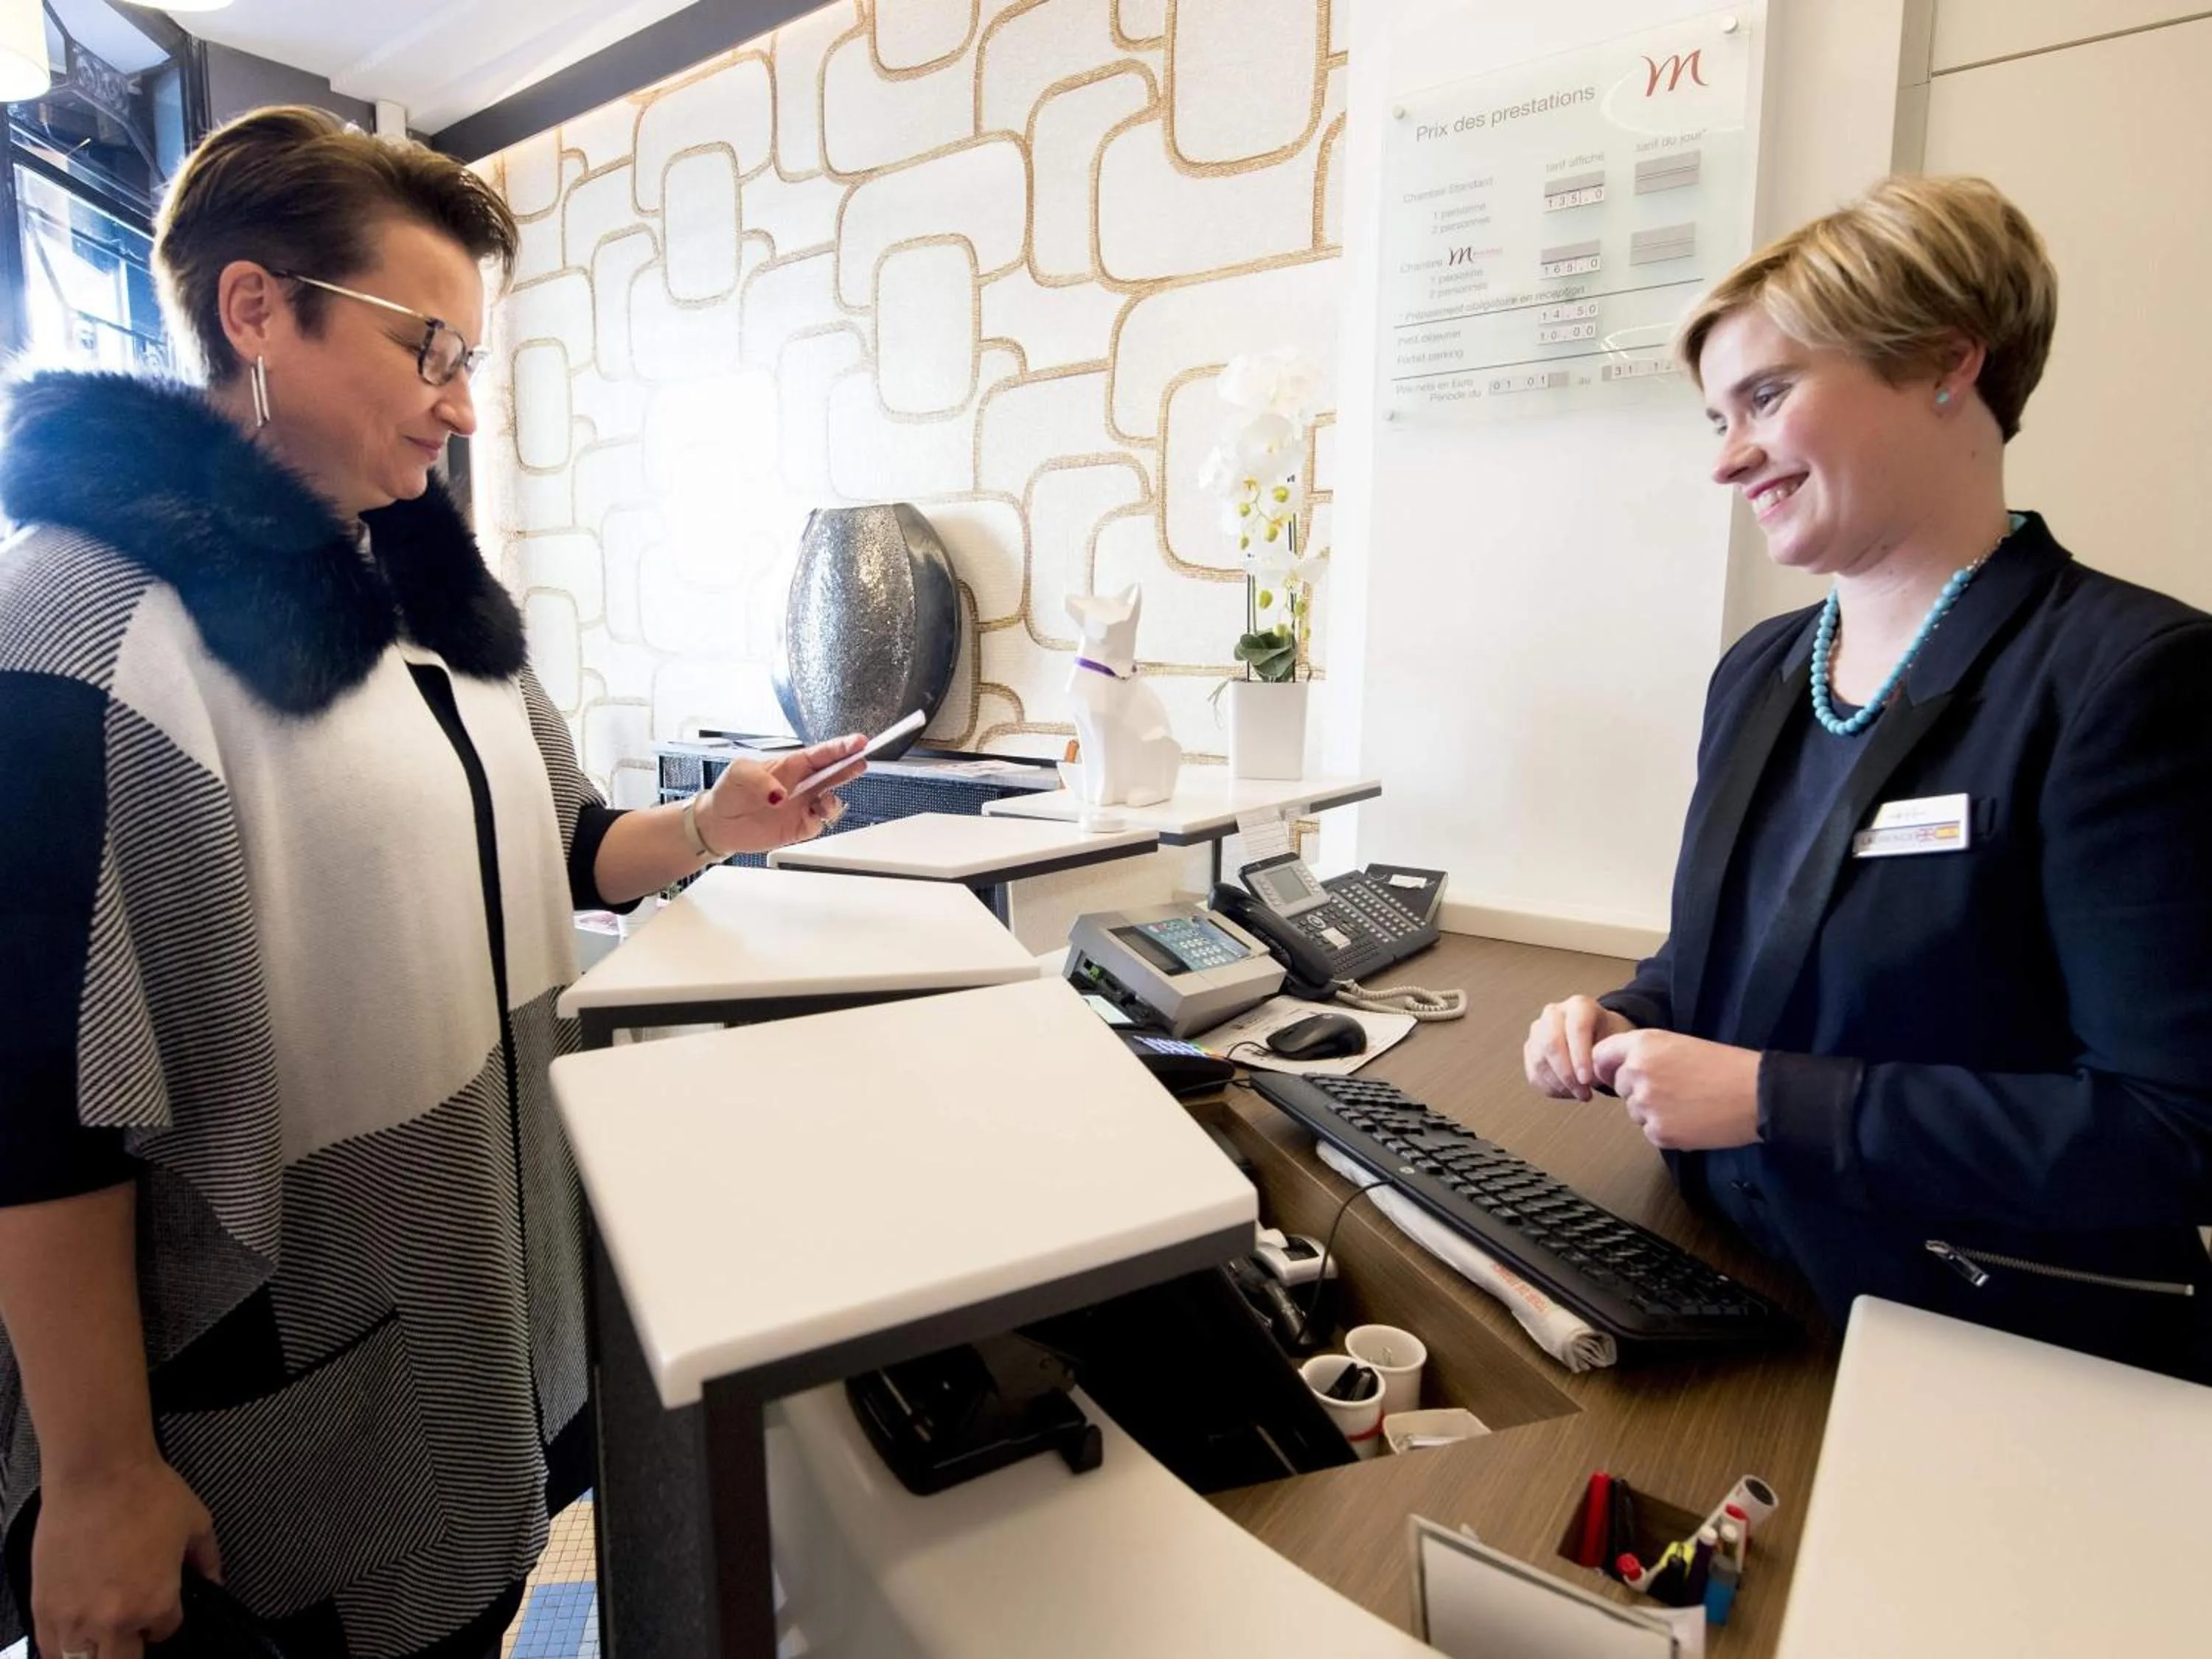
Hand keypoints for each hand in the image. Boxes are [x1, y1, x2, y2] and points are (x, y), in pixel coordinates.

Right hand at [32, 1453, 221, 1658]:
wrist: (98, 1472)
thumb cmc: (149, 1493)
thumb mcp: (196, 1523)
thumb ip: (209, 1559)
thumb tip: (215, 1582)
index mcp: (157, 1602)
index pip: (164, 1632)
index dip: (164, 1619)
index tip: (158, 1605)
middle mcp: (115, 1620)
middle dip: (132, 1646)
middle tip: (131, 1626)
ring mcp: (74, 1618)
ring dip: (96, 1650)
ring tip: (102, 1632)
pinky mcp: (44, 1608)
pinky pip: (50, 1648)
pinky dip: (63, 1646)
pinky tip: (73, 1633)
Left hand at [697, 734, 868, 854]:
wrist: (719, 824)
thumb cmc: (729, 792)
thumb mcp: (738, 773)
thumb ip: (759, 779)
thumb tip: (780, 794)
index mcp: (789, 766)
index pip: (820, 754)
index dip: (841, 748)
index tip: (858, 742)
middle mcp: (800, 785)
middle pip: (833, 773)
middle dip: (849, 767)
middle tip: (861, 762)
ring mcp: (801, 806)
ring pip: (830, 800)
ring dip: (833, 800)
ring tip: (825, 802)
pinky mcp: (798, 827)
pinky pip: (818, 825)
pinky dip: (818, 822)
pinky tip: (809, 818)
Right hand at [1524, 996, 1633, 1100]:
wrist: (1598, 1037)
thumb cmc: (1610, 1039)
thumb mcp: (1617, 1041)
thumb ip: (1608, 1054)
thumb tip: (1593, 1076)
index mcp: (1580, 1005)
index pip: (1576, 1028)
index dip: (1580, 1056)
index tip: (1587, 1080)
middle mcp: (1554, 1013)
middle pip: (1551, 1043)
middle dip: (1567, 1074)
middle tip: (1584, 1093)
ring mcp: (1538, 1029)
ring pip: (1540, 1060)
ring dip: (1560, 1084)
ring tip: (1580, 1094)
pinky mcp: (1530, 1048)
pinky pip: (1534, 1072)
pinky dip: (1550, 1087)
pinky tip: (1568, 1092)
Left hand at [1590, 1029, 1761, 1150]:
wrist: (1755, 1094)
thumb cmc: (1724, 1067)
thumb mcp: (1677, 1044)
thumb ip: (1643, 1053)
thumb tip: (1615, 1070)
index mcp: (1642, 1045)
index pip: (1601, 1056)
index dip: (1606, 1066)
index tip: (1612, 1073)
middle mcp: (1637, 1072)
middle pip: (1619, 1087)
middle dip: (1637, 1090)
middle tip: (1674, 1088)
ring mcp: (1646, 1105)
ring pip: (1635, 1111)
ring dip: (1653, 1111)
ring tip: (1688, 1102)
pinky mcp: (1658, 1132)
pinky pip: (1651, 1132)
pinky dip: (1668, 1130)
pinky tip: (1692, 1120)